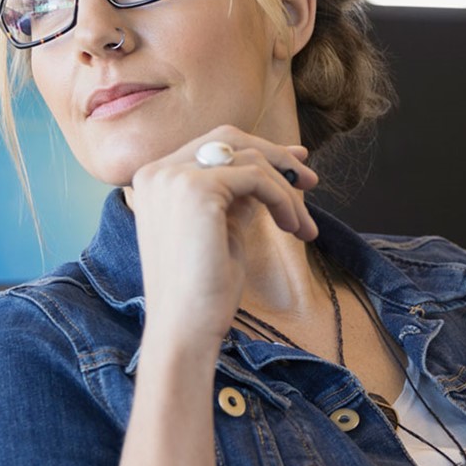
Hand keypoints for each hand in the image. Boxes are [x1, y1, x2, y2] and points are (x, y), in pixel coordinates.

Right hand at [129, 125, 318, 347]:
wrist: (184, 327)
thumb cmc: (202, 290)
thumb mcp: (221, 228)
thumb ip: (235, 195)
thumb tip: (271, 168)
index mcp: (155, 179)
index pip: (212, 145)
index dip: (258, 150)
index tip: (295, 166)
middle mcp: (157, 171)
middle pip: (229, 137)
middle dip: (275, 156)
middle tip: (310, 181)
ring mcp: (173, 177)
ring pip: (249, 157)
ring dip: (286, 189)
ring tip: (302, 226)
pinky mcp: (196, 189)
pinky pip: (256, 177)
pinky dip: (282, 199)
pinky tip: (292, 228)